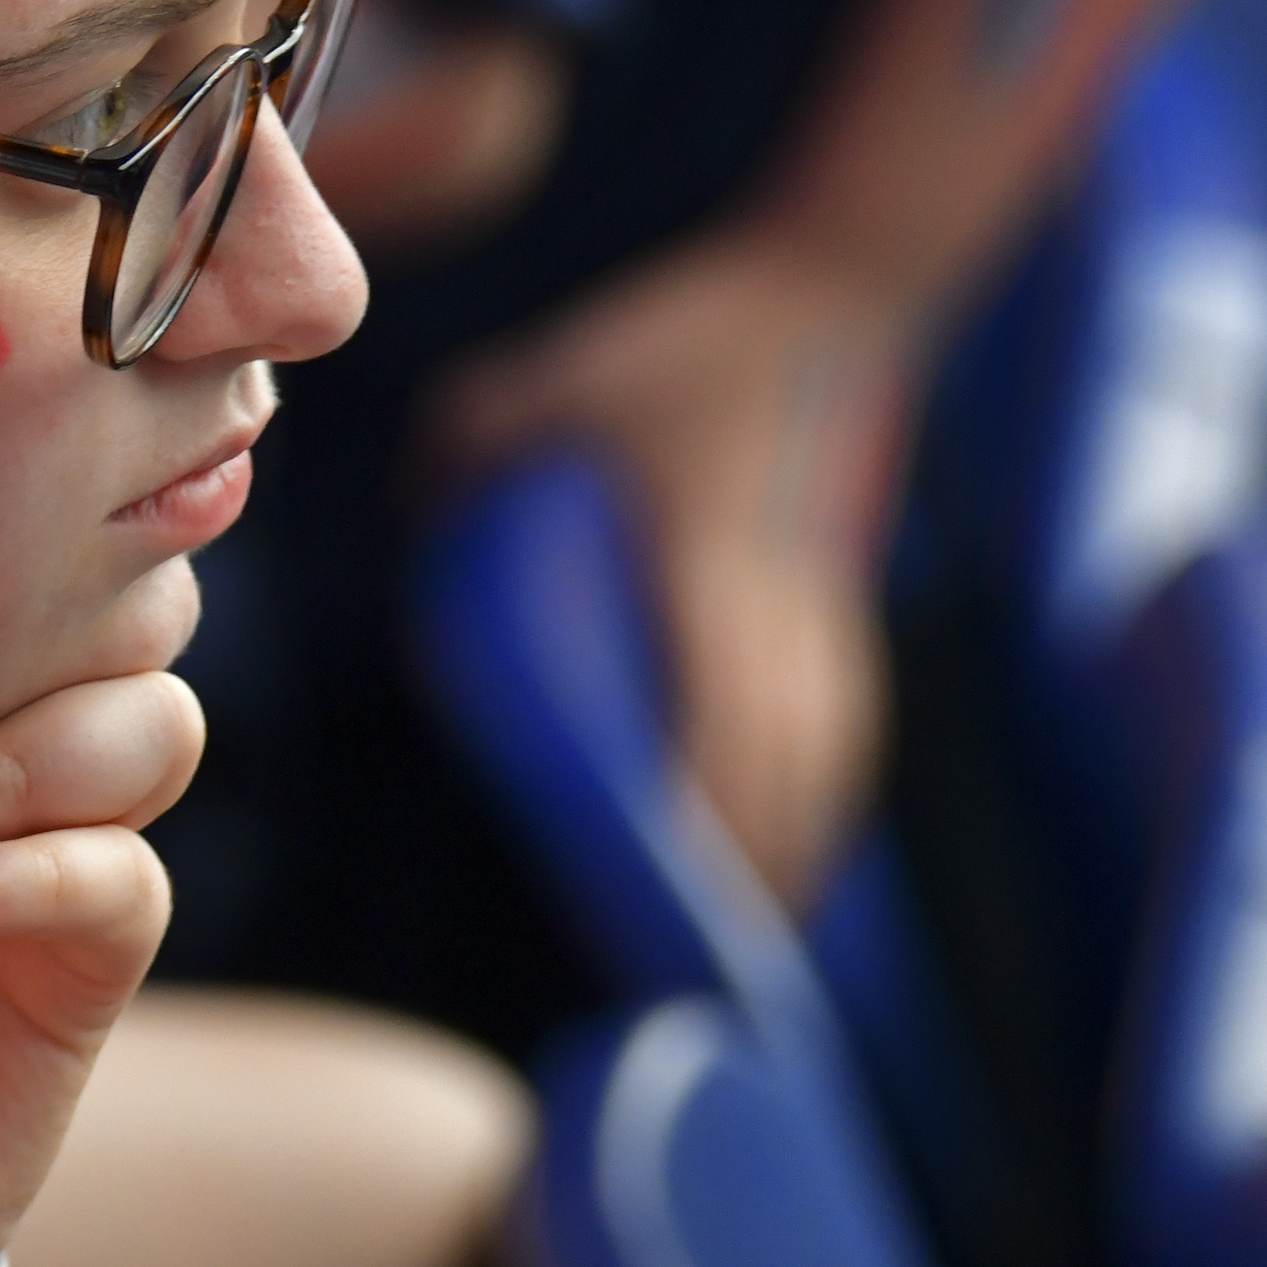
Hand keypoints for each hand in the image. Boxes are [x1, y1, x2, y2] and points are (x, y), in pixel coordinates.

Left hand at [416, 225, 913, 912]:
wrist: (824, 300)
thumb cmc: (670, 346)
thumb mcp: (550, 380)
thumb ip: (474, 449)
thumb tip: (422, 532)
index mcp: (707, 559)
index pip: (722, 712)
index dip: (705, 813)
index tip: (670, 893)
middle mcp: (779, 601)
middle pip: (782, 766)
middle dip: (744, 872)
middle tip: (681, 966)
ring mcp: (825, 609)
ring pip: (823, 758)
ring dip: (790, 849)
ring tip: (738, 943)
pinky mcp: (844, 611)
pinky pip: (840, 730)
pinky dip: (818, 797)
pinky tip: (790, 856)